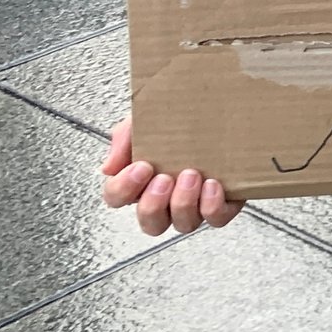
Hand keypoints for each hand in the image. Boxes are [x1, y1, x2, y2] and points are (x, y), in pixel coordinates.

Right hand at [100, 117, 244, 235]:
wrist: (221, 107)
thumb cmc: (181, 118)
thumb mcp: (146, 119)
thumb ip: (124, 139)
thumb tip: (108, 168)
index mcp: (141, 181)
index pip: (117, 198)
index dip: (124, 188)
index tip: (141, 166)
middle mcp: (166, 200)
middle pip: (151, 225)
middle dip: (153, 205)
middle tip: (164, 178)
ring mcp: (195, 205)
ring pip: (183, 225)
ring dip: (183, 203)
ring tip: (191, 174)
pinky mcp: (223, 203)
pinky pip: (215, 219)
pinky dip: (211, 206)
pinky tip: (212, 184)